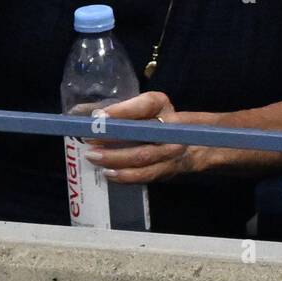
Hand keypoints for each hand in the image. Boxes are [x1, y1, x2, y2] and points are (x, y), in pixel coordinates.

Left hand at [84, 91, 224, 183]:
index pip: (145, 104)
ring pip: (144, 157)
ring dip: (116, 159)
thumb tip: (85, 114)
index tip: (100, 116)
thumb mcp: (143, 108)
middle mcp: (172, 126)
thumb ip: (118, 111)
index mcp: (162, 105)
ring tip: (95, 158)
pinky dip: (126, 176)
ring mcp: (173, 150)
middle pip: (144, 133)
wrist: (195, 144)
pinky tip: (109, 173)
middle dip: (114, 139)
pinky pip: (147, 174)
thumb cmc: (158, 121)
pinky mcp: (170, 169)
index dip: (122, 110)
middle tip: (89, 142)